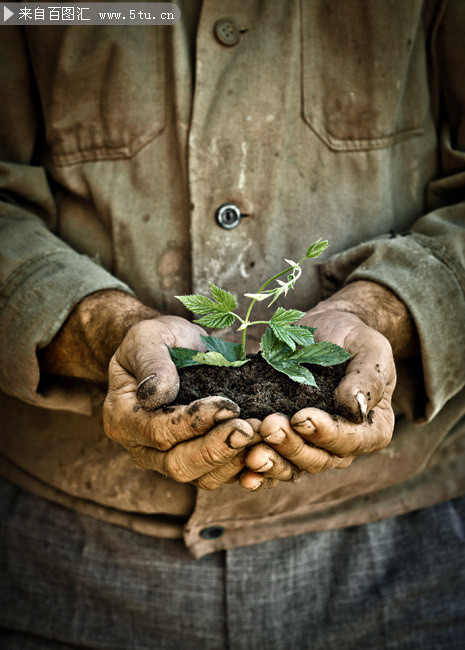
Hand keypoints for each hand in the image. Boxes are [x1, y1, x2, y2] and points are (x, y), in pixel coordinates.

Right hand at [103, 315, 259, 488]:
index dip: (194, 422)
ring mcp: (169, 459)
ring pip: (202, 478)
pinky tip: (265, 449)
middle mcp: (142, 447)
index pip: (158, 431)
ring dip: (235, 459)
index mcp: (122, 418)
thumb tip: (157, 392)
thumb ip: (151, 363)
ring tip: (261, 434)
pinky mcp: (197, 462)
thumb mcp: (147, 338)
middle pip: (178, 465)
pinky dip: (245, 467)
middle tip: (250, 429)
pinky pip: (221, 476)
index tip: (228, 405)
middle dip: (218, 448)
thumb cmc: (157, 340)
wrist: (173, 348)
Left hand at [240, 281, 415, 488]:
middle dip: (291, 445)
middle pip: (318, 459)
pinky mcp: (285, 444)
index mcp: (372, 429)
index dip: (325, 433)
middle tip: (269, 426)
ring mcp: (312, 448)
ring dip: (270, 461)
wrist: (324, 331)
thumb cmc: (352, 339)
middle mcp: (343, 447)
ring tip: (251, 448)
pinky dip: (257, 472)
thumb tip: (356, 407)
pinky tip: (241, 473)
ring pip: (292, 467)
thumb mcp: (369, 349)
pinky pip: (272, 465)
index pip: (350, 440)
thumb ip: (367, 377)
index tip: (301, 417)